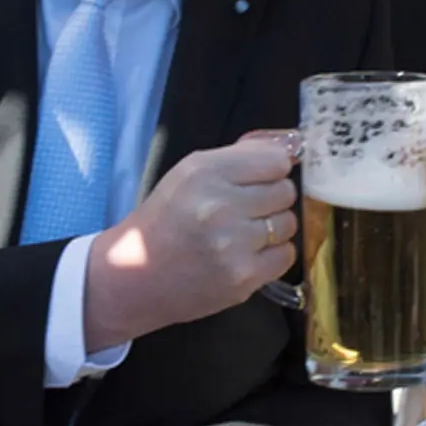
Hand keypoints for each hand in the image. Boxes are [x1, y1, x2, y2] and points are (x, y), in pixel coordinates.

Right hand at [82, 132, 297, 342]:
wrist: (135, 277)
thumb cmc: (164, 222)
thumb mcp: (189, 174)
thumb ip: (240, 157)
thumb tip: (290, 148)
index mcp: (204, 172)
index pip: (275, 161)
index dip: (271, 171)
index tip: (257, 181)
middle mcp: (220, 205)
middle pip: (285, 192)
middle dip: (271, 199)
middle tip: (247, 211)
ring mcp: (233, 244)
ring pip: (288, 223)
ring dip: (273, 228)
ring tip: (244, 234)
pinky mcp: (242, 277)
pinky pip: (285, 256)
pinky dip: (272, 255)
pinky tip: (248, 255)